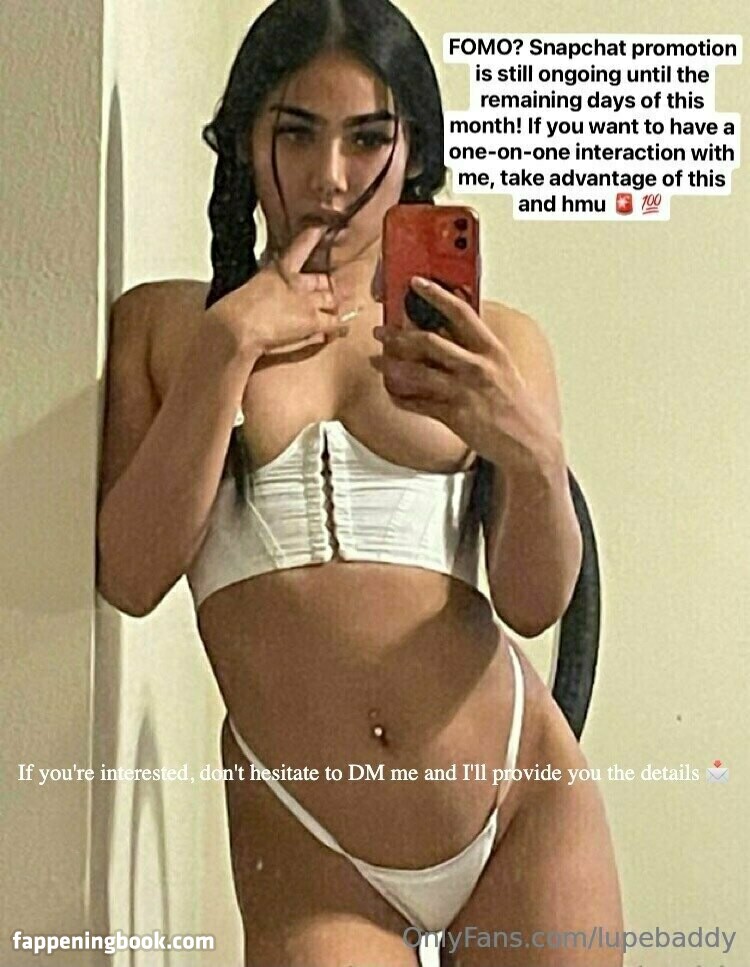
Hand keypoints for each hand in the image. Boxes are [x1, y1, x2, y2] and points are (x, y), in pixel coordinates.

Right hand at [206, 226, 350, 360]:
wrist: (235, 327)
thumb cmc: (232, 313)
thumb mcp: (250, 295)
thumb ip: (269, 291)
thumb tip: (274, 281)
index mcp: (277, 271)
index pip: (300, 247)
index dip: (313, 236)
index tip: (322, 227)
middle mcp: (296, 283)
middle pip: (321, 282)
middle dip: (326, 288)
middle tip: (330, 292)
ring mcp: (307, 302)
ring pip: (331, 300)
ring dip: (333, 306)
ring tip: (343, 309)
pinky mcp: (312, 321)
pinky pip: (336, 321)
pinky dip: (343, 323)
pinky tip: (348, 325)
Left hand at [374, 277, 559, 471]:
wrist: (527, 442)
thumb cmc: (512, 404)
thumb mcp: (501, 368)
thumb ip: (475, 348)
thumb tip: (445, 332)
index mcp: (491, 349)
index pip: (460, 311)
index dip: (435, 294)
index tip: (415, 282)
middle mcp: (477, 367)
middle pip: (429, 341)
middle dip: (399, 334)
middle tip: (381, 330)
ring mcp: (464, 391)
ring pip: (417, 372)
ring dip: (392, 365)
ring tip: (378, 361)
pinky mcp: (454, 415)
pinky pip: (418, 403)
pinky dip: (401, 396)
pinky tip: (392, 391)